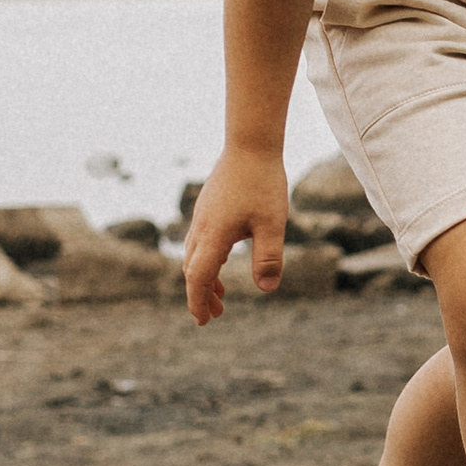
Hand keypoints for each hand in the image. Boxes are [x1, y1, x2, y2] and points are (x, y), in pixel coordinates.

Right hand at [182, 143, 288, 321]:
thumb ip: (269, 258)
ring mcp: (202, 216)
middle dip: (200, 295)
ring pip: (194, 256)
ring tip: (221, 296)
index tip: (203, 320)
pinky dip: (207, 261)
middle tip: (214, 315)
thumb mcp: (273, 224)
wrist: (250, 144)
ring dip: (204, 279)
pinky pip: (199, 242)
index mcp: (214, 235)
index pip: (198, 277)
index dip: (198, 301)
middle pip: (192, 270)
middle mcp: (201, 228)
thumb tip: (267, 289)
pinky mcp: (207, 208)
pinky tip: (222, 263)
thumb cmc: (263, 183)